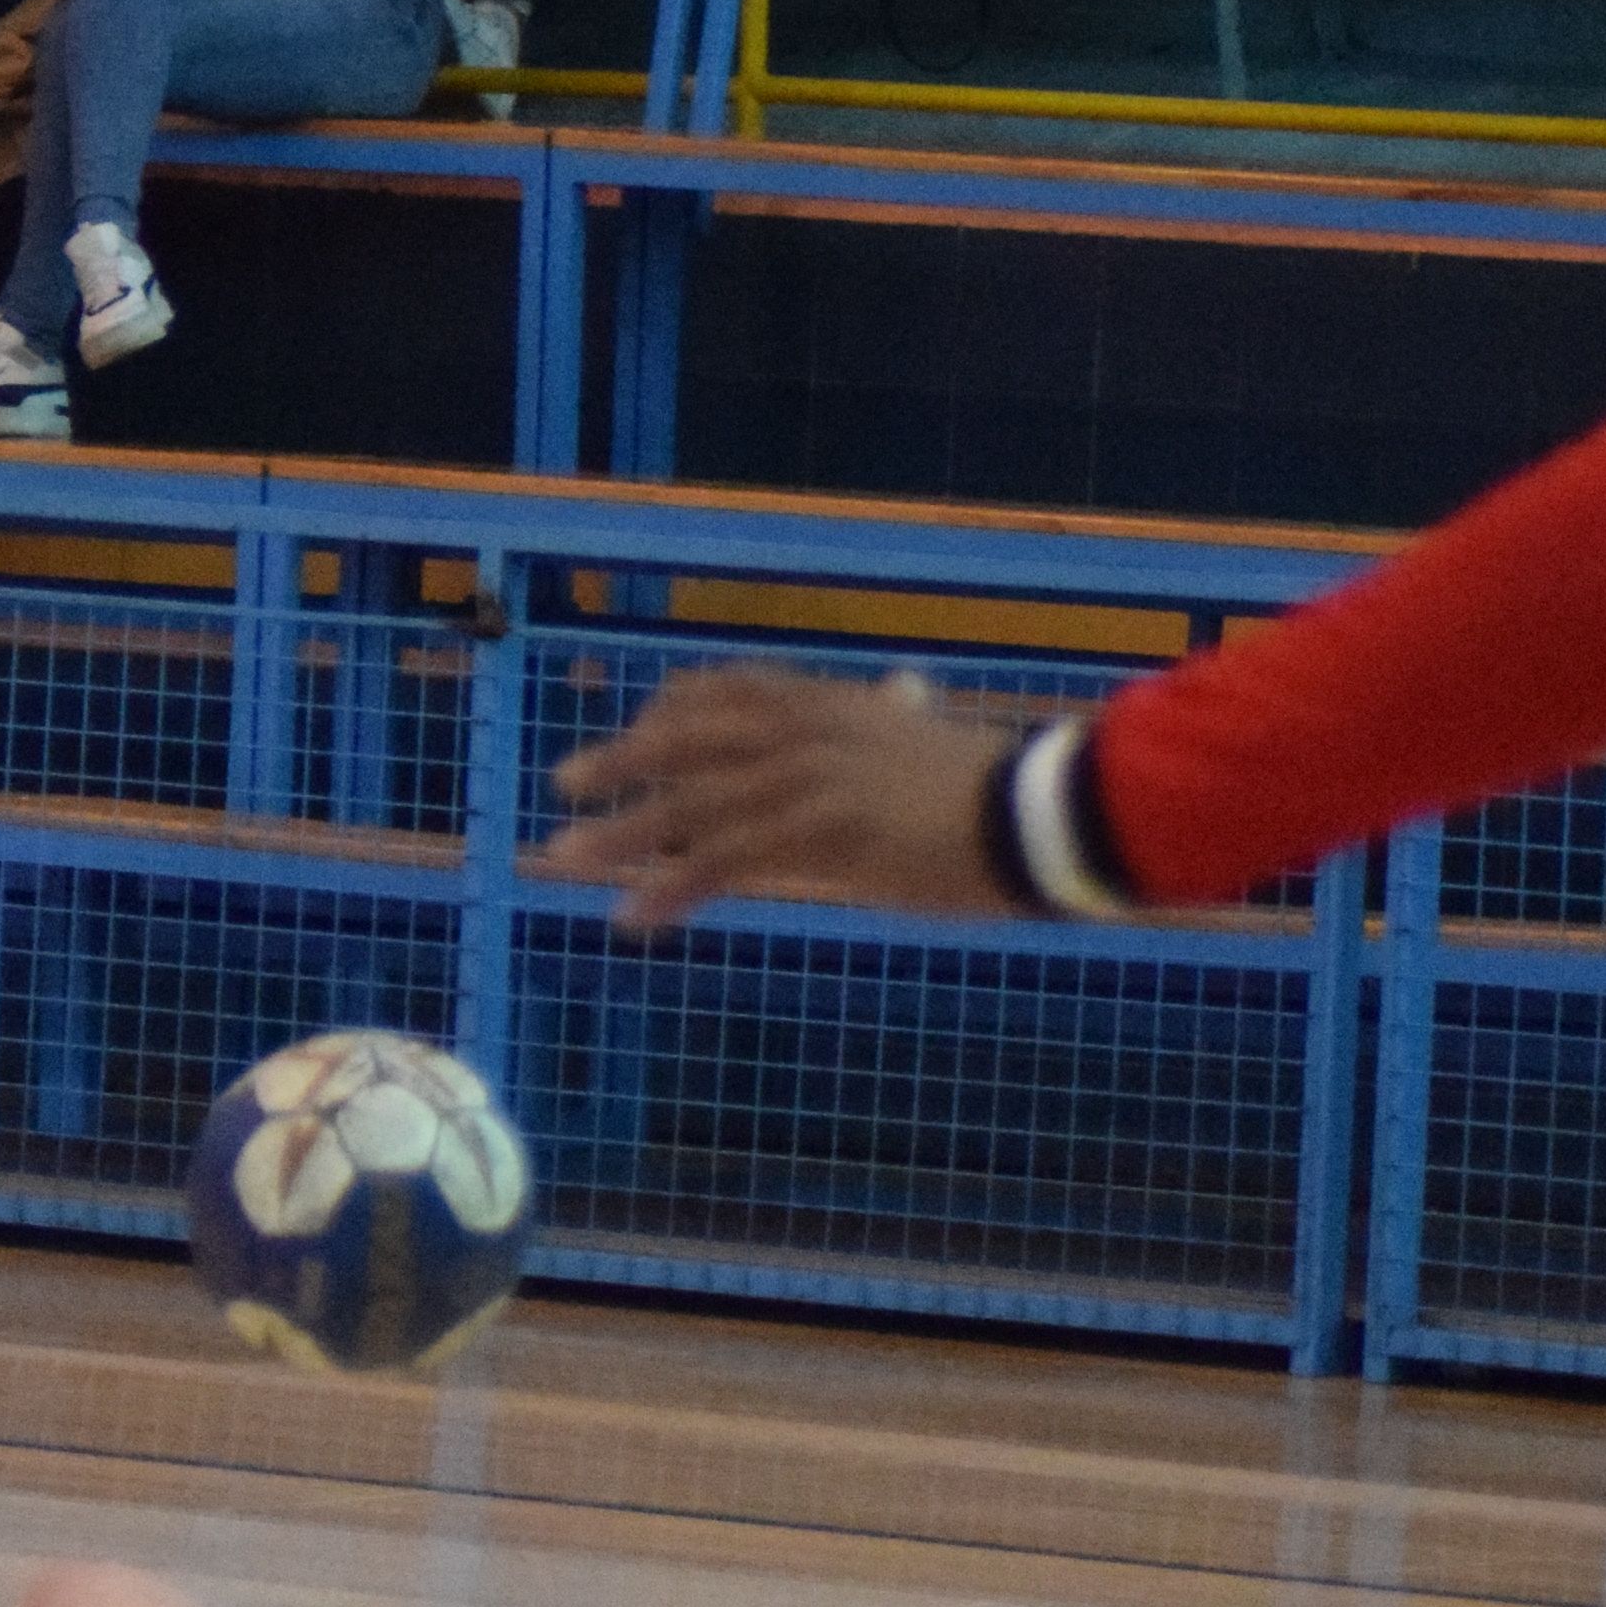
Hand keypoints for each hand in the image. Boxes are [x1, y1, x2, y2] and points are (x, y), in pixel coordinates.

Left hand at [540, 660, 1023, 932]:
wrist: (1043, 814)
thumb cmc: (1001, 791)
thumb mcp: (931, 739)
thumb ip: (895, 723)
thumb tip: (902, 700)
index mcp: (834, 703)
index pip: (730, 688)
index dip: (672, 708)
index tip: (637, 727)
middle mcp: (808, 731)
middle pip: (690, 738)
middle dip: (622, 760)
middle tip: (566, 782)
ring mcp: (809, 779)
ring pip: (689, 802)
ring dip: (619, 834)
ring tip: (562, 860)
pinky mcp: (817, 834)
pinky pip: (722, 861)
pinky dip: (667, 889)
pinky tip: (631, 918)